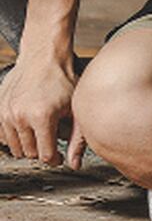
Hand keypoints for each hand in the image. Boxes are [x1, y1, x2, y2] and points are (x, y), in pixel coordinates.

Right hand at [0, 50, 86, 168]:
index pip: (45, 155)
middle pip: (30, 153)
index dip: (54, 159)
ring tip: (39, 128)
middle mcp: (20, 116)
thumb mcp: (74, 108)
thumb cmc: (62, 79)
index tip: (58, 156)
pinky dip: (14, 135)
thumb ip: (77, 138)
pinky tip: (26, 124)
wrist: (44, 56)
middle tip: (51, 135)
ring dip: (28, 143)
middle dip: (42, 148)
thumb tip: (74, 164)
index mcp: (41, 116)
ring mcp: (7, 112)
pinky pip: (3, 136)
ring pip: (15, 147)